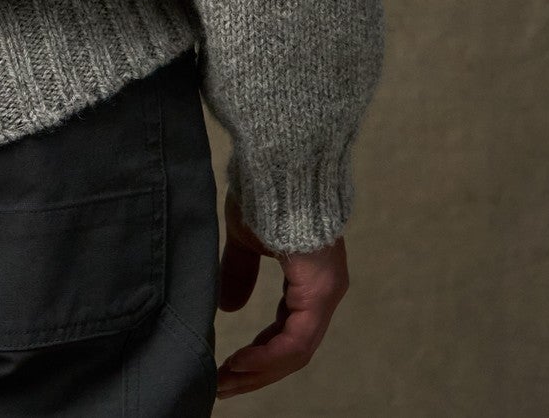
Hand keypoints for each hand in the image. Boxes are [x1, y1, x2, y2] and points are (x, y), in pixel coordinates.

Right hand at [214, 189, 349, 397]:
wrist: (281, 162)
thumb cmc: (264, 192)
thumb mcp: (246, 239)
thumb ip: (239, 273)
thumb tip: (229, 307)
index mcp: (310, 280)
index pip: (286, 331)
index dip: (257, 354)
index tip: (227, 368)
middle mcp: (325, 292)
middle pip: (292, 350)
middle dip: (255, 372)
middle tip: (223, 386)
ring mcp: (326, 293)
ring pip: (296, 351)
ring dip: (259, 371)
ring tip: (225, 381)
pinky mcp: (320, 292)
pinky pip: (297, 340)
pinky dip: (268, 357)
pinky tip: (239, 363)